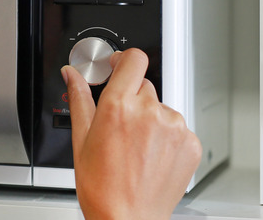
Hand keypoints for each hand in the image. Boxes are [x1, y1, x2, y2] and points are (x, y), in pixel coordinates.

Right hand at [62, 48, 201, 219]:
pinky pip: (177, 127)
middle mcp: (150, 111)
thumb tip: (71, 75)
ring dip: (150, 118)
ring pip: (161, 107)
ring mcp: (174, 127)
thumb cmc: (101, 186)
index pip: (133, 59)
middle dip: (131, 99)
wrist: (127, 219)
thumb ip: (79, 99)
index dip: (124, 60)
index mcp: (119, 106)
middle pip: (143, 85)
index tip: (118, 68)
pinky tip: (151, 156)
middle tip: (119, 126)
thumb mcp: (81, 139)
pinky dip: (166, 137)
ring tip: (136, 147)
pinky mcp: (191, 143)